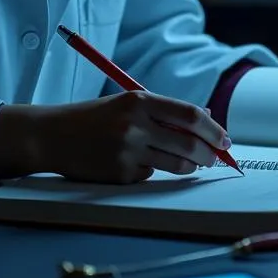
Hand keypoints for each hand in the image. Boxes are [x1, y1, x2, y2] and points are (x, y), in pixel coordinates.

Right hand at [37, 91, 231, 183]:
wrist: (52, 135)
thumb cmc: (93, 118)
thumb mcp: (126, 103)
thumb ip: (163, 111)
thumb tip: (205, 120)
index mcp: (139, 100)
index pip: (190, 115)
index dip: (213, 130)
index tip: (225, 140)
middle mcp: (135, 124)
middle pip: (188, 144)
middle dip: (208, 154)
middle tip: (214, 158)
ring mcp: (127, 151)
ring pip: (175, 165)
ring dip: (187, 166)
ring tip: (186, 163)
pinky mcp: (120, 173)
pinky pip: (150, 176)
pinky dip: (151, 172)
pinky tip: (134, 163)